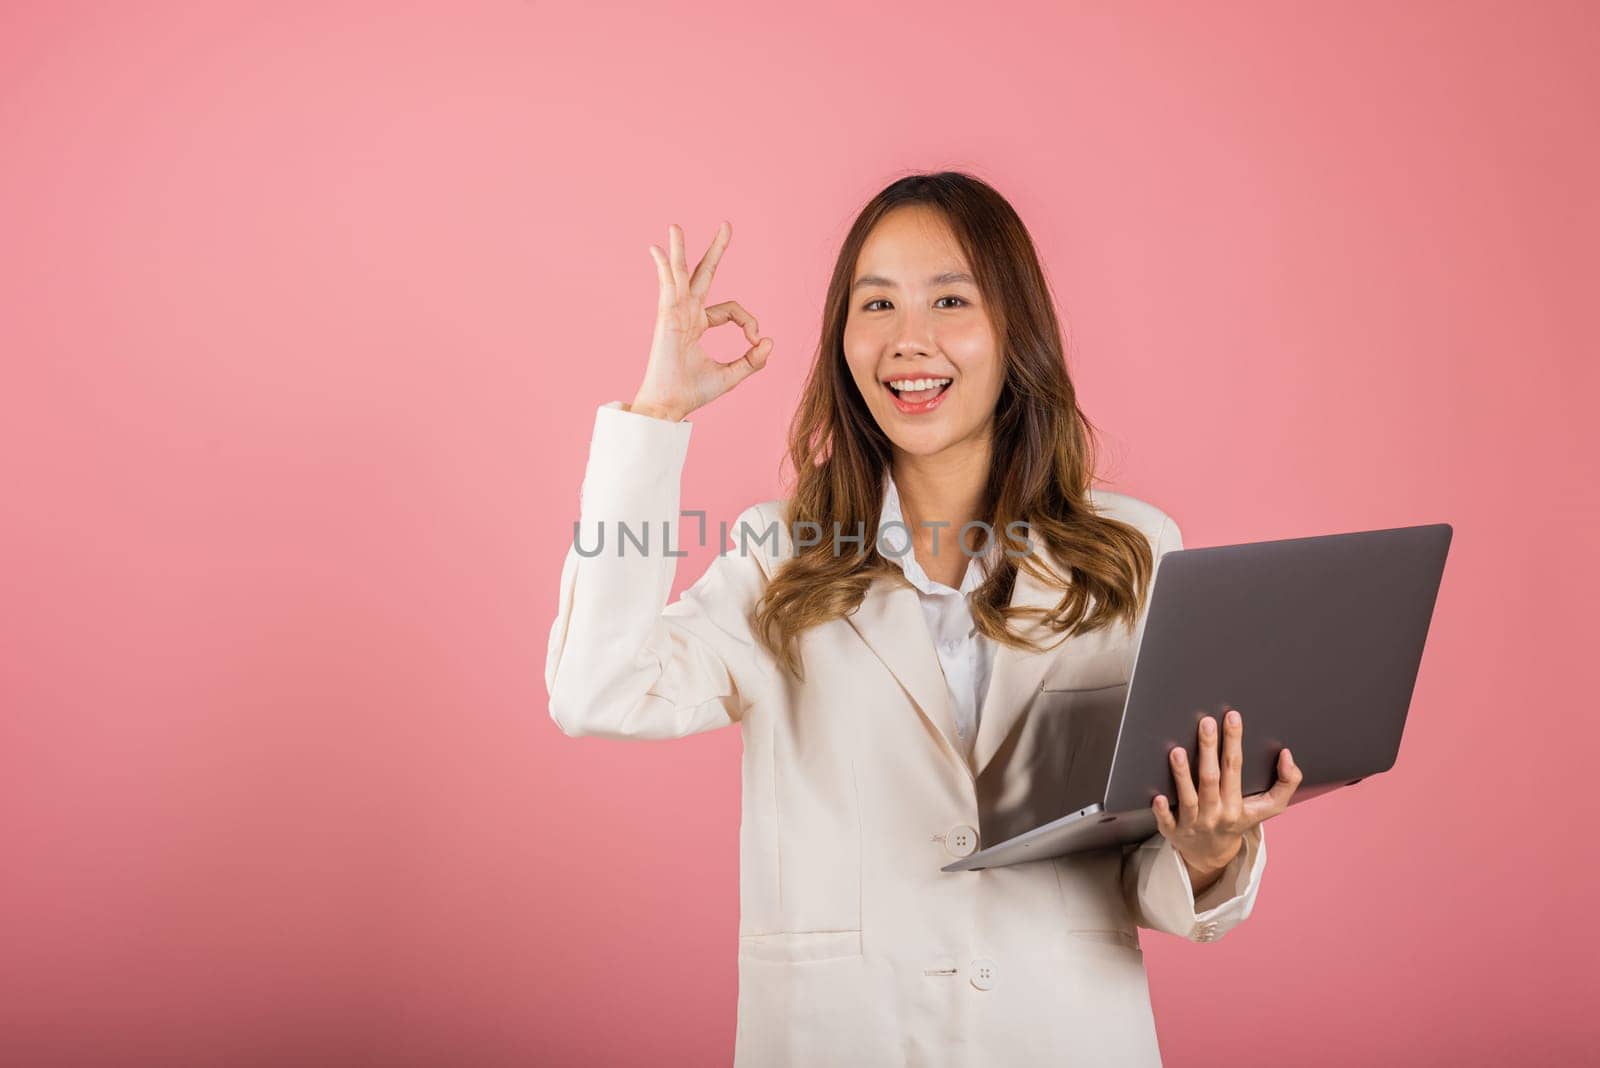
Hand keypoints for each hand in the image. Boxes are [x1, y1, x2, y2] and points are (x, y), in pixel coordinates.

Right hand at [630, 221, 773, 421]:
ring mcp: (675, 312)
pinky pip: (667, 286)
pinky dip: (663, 267)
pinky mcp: (666, 316)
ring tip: (675, 226)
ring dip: (679, 249)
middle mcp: (687, 313)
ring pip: (681, 274)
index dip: (749, 322)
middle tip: (727, 226)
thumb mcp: (732, 375)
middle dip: (717, 250)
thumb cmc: (693, 392)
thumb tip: (769, 341)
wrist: (670, 405)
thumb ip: (753, 360)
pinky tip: (657, 249)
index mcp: (699, 324)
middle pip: (704, 274)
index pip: (732, 310)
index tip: (754, 342)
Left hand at [1152, 709, 1302, 884]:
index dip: (1234, 742)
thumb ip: (1286, 783)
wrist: (1213, 854)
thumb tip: (1287, 755)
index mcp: (1237, 804)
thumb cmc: (1238, 820)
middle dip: (1209, 748)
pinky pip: (1167, 821)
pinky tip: (1157, 796)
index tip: (1232, 716)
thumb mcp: (1268, 808)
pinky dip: (1162, 810)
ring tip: (1177, 751)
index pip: (1235, 768)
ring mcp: (1193, 823)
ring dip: (1182, 775)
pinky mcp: (1173, 831)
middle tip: (1205, 722)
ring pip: (1188, 797)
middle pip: (1211, 778)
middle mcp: (1215, 812)